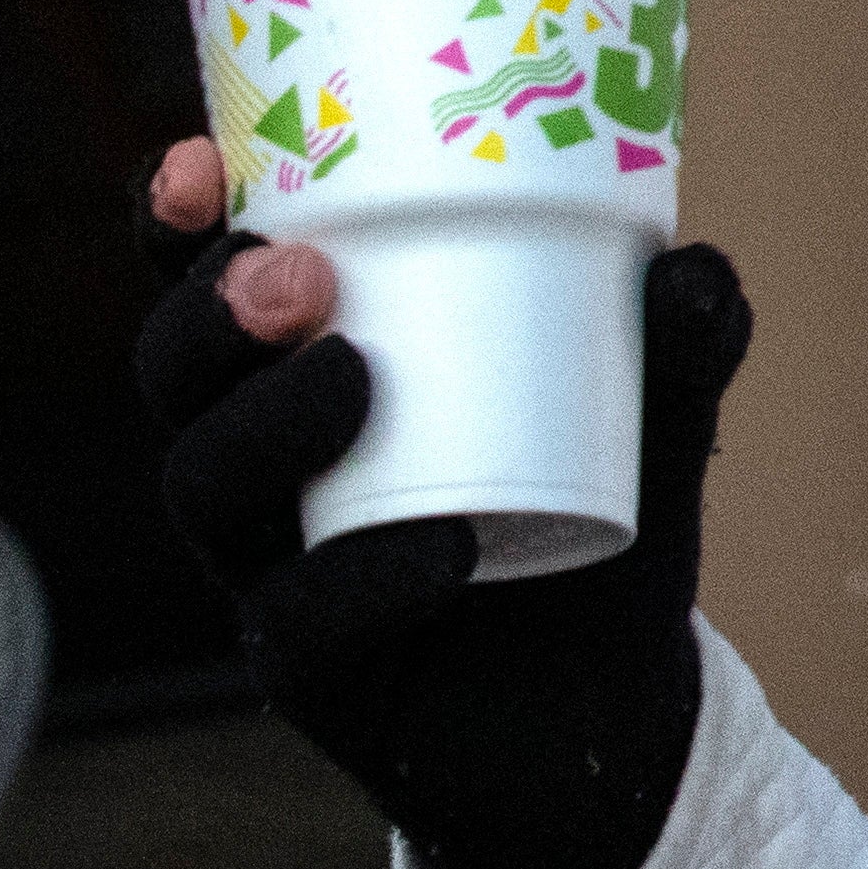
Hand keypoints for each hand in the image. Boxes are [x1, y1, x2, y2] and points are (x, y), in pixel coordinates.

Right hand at [134, 139, 749, 868]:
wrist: (612, 706)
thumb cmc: (598, 517)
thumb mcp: (653, 418)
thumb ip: (681, 343)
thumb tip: (691, 267)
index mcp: (312, 366)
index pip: (207, 283)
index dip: (176, 224)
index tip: (199, 162)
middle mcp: (267, 463)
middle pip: (177, 376)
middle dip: (213, 313)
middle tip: (297, 275)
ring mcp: (275, 568)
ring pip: (207, 487)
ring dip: (266, 422)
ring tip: (355, 375)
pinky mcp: (313, 673)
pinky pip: (298, 624)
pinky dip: (360, 578)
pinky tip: (435, 552)